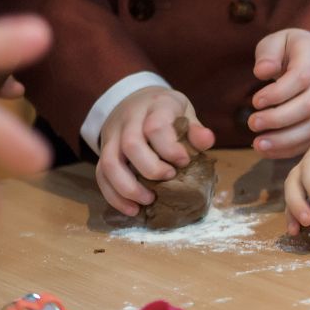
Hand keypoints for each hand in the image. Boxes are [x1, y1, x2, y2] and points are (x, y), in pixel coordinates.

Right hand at [96, 86, 214, 215]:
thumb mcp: (184, 111)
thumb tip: (207, 142)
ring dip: (128, 188)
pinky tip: (132, 209)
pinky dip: (114, 196)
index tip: (184, 162)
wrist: (135, 99)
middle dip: (151, 169)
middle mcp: (129, 120)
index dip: (170, 148)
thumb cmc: (165, 111)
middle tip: (169, 178)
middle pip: (131, 145)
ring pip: (110, 163)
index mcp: (154, 106)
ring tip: (149, 201)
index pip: (156, 127)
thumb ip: (195, 129)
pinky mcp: (103, 151)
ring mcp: (112, 136)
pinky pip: (101, 175)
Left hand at [250, 28, 309, 158]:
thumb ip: (267, 54)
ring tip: (257, 143)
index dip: (277, 93)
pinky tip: (268, 150)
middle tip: (252, 123)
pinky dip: (291, 149)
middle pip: (309, 106)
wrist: (309, 56)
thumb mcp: (274, 42)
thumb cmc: (286, 50)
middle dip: (278, 119)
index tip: (255, 101)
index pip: (302, 77)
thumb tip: (262, 72)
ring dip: (284, 140)